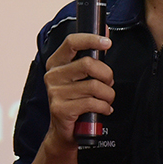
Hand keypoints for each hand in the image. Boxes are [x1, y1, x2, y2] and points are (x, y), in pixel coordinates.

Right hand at [41, 32, 114, 152]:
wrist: (65, 131)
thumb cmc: (76, 100)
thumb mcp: (80, 77)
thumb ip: (90, 57)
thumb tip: (105, 32)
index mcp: (56, 63)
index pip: (72, 42)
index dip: (91, 39)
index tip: (107, 42)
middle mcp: (52, 75)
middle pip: (88, 64)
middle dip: (107, 75)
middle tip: (109, 83)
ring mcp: (55, 92)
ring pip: (94, 86)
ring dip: (108, 94)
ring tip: (106, 99)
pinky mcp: (60, 109)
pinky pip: (92, 103)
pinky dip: (104, 107)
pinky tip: (104, 109)